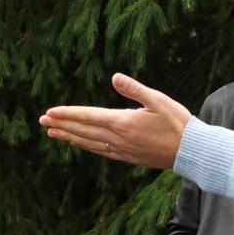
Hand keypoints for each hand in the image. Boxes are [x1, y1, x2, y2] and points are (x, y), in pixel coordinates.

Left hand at [39, 74, 191, 168]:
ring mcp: (122, 150)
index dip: (67, 114)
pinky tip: (80, 144)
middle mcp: (118, 139)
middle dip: (61, 125)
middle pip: (83, 131)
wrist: (191, 151)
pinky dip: (86, 146)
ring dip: (70, 137)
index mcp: (123, 123)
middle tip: (42, 121)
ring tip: (53, 133)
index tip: (49, 112)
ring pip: (89, 143)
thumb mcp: (158, 99)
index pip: (88, 117)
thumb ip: (134, 89)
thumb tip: (114, 77)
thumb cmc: (177, 122)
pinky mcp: (128, 158)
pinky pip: (101, 152)